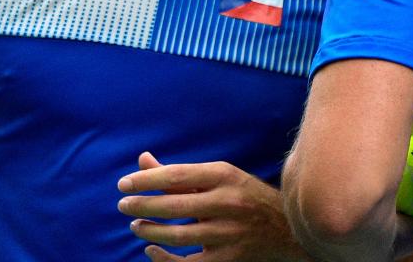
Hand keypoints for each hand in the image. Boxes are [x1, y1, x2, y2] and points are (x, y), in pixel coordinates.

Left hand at [118, 152, 308, 261]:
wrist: (289, 231)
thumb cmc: (248, 199)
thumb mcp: (221, 178)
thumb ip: (181, 174)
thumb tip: (143, 161)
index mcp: (225, 176)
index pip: (176, 175)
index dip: (146, 180)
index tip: (123, 184)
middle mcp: (228, 202)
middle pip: (173, 206)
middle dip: (142, 205)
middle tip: (123, 205)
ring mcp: (228, 234)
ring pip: (176, 236)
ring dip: (149, 231)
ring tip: (136, 225)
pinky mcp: (227, 260)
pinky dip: (163, 259)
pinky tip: (151, 250)